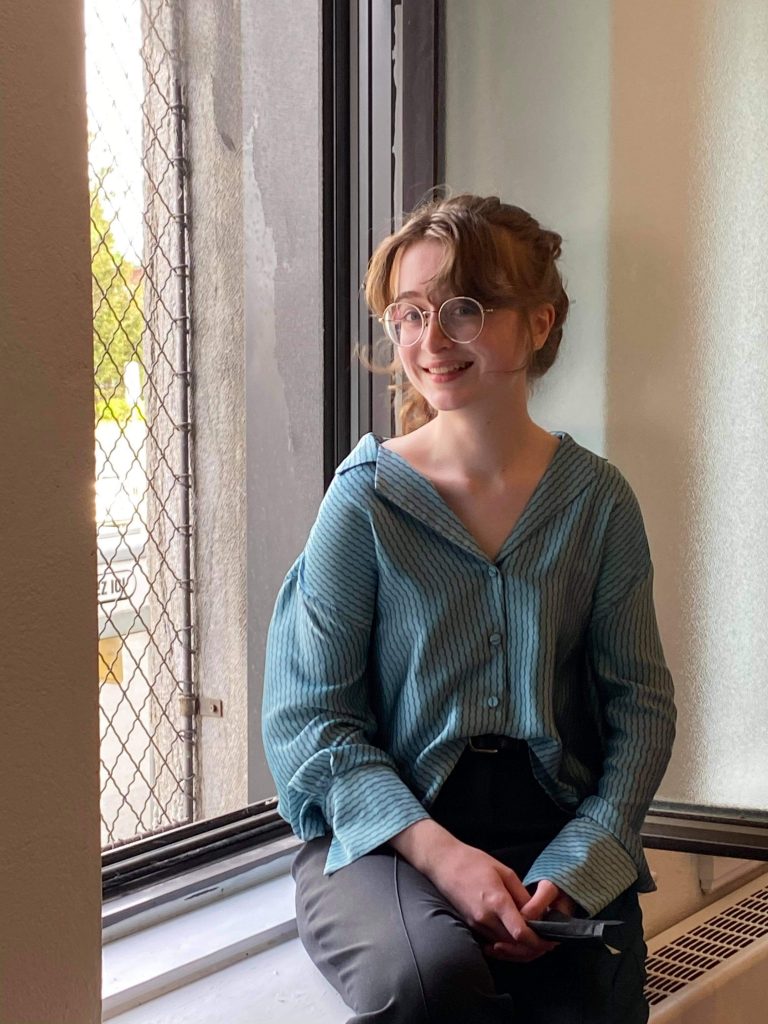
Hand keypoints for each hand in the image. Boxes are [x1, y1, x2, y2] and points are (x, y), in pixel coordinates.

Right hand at [423, 841, 556, 962]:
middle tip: (546, 942)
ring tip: (534, 940)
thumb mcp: (505, 872)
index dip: (538, 941)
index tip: (550, 939)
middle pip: (514, 946)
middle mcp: (486, 918)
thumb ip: (522, 895)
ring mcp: (476, 924)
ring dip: (520, 949)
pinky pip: (493, 943)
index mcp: (497, 901)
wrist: (444, 863)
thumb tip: (537, 915)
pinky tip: (514, 939)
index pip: (521, 933)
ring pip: (504, 947)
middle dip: (533, 948)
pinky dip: (506, 946)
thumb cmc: (474, 862)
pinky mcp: (470, 926)